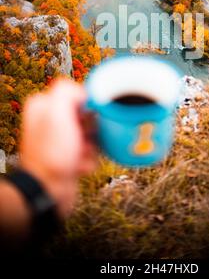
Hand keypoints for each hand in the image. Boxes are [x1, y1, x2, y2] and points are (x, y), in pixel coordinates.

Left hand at [20, 78, 97, 217]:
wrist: (49, 191)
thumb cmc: (52, 155)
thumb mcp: (56, 113)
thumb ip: (66, 91)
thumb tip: (83, 92)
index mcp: (43, 105)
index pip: (76, 93)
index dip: (87, 105)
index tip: (86, 117)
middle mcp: (48, 120)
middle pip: (86, 114)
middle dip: (91, 128)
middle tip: (84, 138)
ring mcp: (59, 138)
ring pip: (91, 133)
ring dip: (92, 146)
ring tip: (80, 155)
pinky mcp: (67, 154)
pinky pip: (90, 150)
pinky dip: (89, 159)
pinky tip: (78, 165)